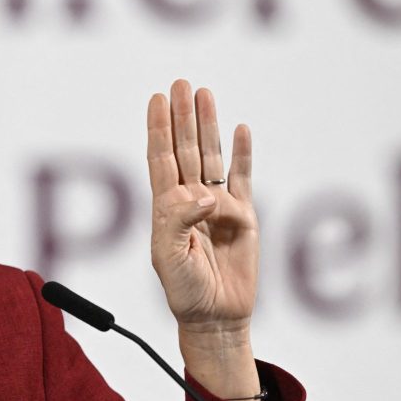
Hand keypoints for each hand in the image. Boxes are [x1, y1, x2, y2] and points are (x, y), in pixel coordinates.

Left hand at [146, 80, 257, 332]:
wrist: (215, 316)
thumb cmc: (185, 290)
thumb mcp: (168, 257)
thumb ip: (179, 220)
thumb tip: (205, 193)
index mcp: (166, 208)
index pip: (161, 159)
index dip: (158, 128)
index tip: (156, 99)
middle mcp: (190, 201)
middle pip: (186, 149)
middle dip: (182, 116)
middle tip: (181, 83)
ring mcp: (218, 207)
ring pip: (211, 157)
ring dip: (208, 126)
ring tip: (205, 94)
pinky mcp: (243, 217)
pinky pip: (242, 178)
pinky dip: (242, 154)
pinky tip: (240, 130)